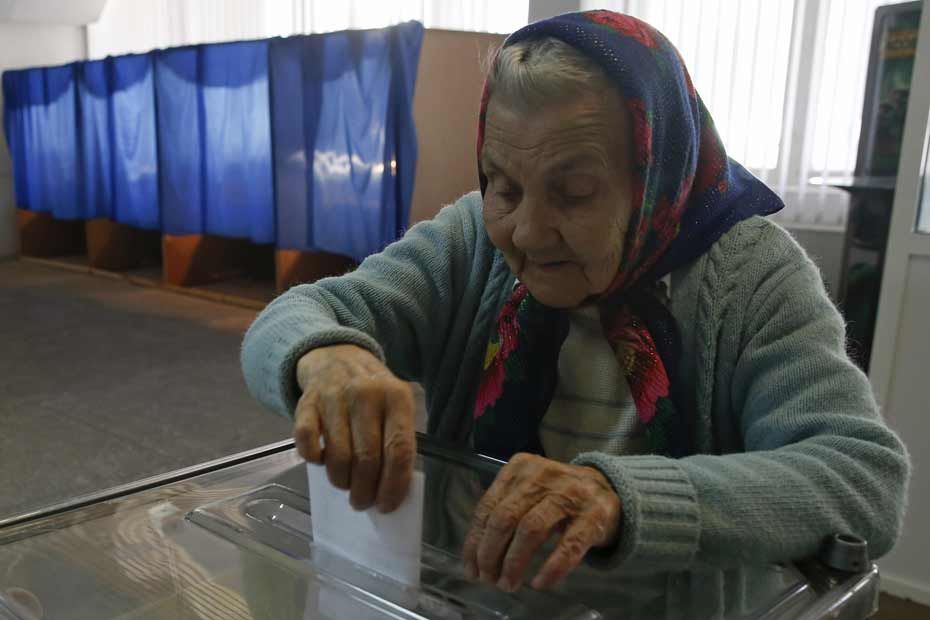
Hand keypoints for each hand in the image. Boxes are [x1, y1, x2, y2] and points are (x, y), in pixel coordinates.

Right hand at [294, 344, 415, 511]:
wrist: (337, 357)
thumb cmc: (373, 393)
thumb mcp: (396, 406)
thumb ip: (397, 440)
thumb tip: (391, 490)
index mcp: (396, 397)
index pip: (399, 449)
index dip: (394, 484)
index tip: (387, 506)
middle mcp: (366, 395)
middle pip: (367, 458)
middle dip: (365, 490)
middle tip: (362, 502)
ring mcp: (334, 397)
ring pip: (338, 456)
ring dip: (341, 480)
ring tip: (346, 484)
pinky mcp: (306, 403)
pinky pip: (307, 443)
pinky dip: (314, 460)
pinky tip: (322, 461)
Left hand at [462, 453, 621, 591]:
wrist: (607, 488)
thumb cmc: (557, 494)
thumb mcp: (528, 491)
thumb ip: (503, 511)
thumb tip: (476, 554)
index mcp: (520, 468)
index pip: (488, 507)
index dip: (475, 541)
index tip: (471, 569)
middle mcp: (542, 475)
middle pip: (505, 517)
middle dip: (491, 553)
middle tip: (489, 579)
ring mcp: (570, 493)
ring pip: (531, 529)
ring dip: (515, 562)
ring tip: (508, 584)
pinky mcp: (594, 514)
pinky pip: (569, 545)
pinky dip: (551, 568)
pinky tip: (540, 583)